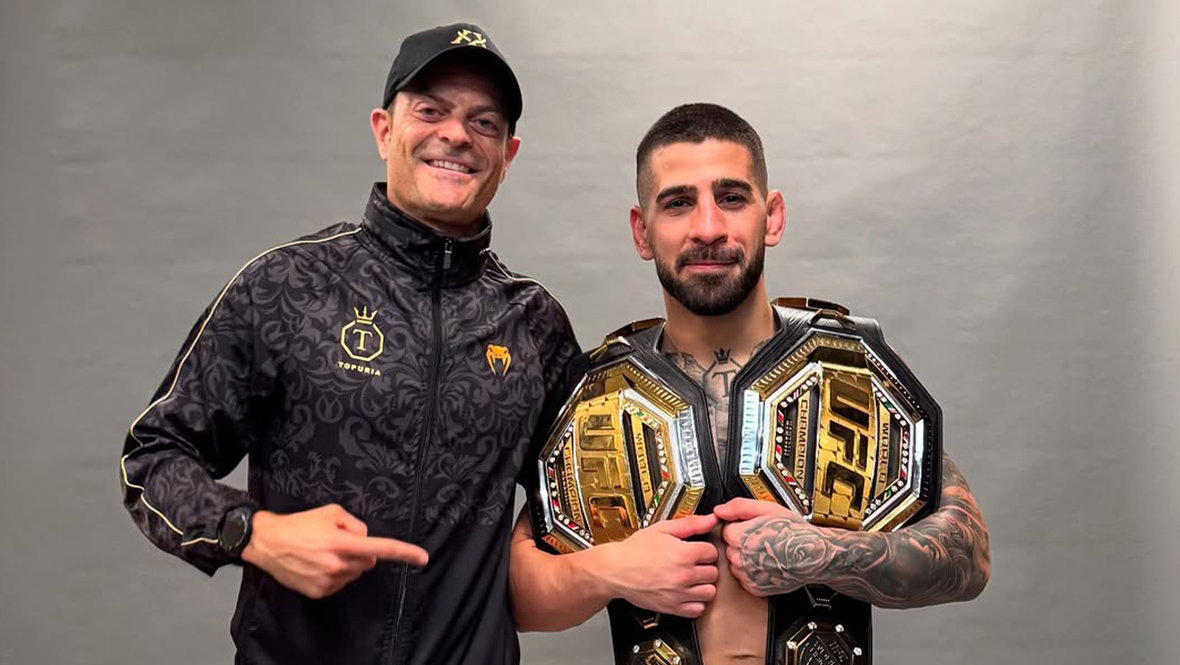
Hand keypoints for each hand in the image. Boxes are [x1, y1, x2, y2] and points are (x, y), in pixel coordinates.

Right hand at [242, 504, 428, 598]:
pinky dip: (334, 574)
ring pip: (354, 573)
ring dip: (347, 563)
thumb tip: (365, 538)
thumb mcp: (332, 512)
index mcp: (343, 543)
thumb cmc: (299, 525)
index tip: (422, 557)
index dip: (404, 553)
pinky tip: (317, 564)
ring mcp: (329, 581)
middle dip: (361, 552)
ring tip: (323, 552)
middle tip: (339, 541)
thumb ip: (356, 524)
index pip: (380, 548)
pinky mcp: (320, 592)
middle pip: (368, 561)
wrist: (267, 543)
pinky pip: (339, 583)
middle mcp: (338, 565)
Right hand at [593, 513, 719, 617]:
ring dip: (703, 585)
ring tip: (692, 578)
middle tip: (694, 564)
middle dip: (705, 566)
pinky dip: (696, 603)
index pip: (713, 552)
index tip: (698, 550)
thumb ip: (690, 524)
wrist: (615, 570)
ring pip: (710, 592)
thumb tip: (711, 519)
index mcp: (684, 554)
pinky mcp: (672, 607)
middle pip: (713, 572)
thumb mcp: (662, 529)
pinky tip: (687, 593)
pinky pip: (698, 609)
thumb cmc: (634, 550)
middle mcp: (684, 575)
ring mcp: (679, 594)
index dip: (705, 549)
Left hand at [714, 498, 821, 596]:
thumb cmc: (794, 532)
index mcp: (740, 537)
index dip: (739, 526)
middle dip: (742, 542)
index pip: (726, 530)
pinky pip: (744, 577)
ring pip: (736, 562)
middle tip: (762, 539)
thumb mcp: (767, 509)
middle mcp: (740, 559)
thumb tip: (719, 510)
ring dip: (746, 557)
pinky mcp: (754, 588)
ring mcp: (746, 575)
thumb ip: (738, 507)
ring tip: (767, 551)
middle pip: (729, 547)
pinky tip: (767, 563)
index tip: (752, 527)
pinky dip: (752, 571)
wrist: (814, 556)